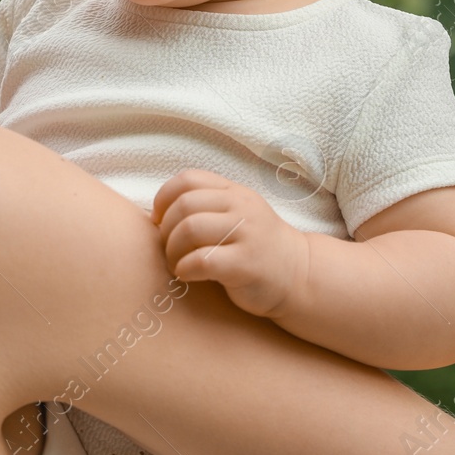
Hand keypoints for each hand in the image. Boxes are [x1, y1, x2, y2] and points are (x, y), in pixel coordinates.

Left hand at [151, 169, 310, 318]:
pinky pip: (203, 260)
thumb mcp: (237, 215)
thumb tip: (155, 215)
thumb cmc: (256, 247)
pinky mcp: (247, 264)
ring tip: (176, 263)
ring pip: (190, 229)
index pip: (188, 179)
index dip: (164, 198)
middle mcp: (242, 208)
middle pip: (185, 206)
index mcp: (235, 192)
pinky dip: (185, 268)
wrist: (299, 275)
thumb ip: (206, 207)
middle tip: (168, 248)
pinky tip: (188, 275)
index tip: (158, 220)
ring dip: (173, 250)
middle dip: (166, 229)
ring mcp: (247, 234)